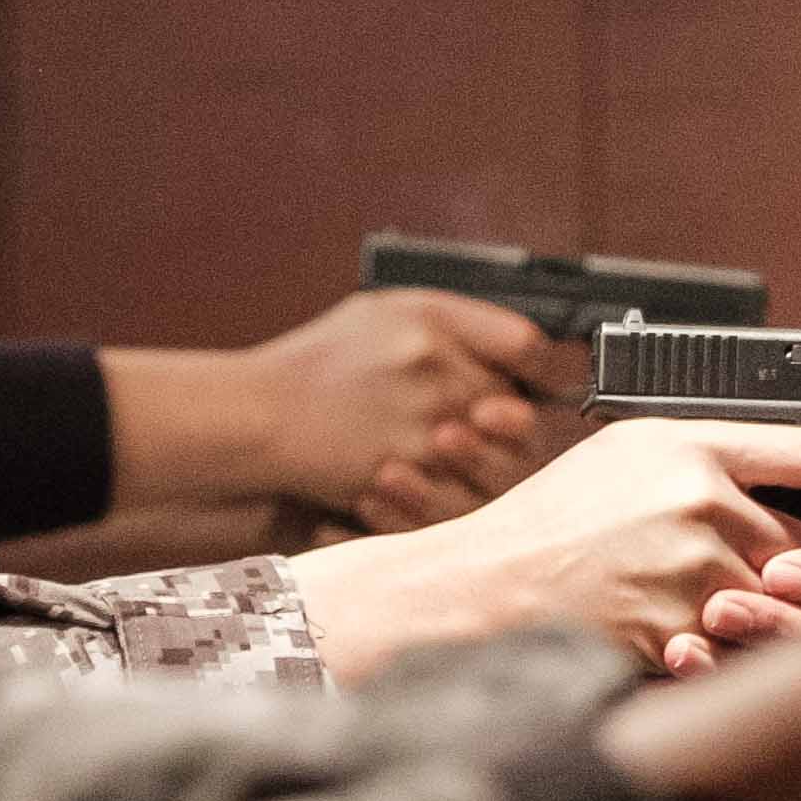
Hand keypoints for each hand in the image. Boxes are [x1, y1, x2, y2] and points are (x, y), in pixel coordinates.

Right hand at [242, 288, 570, 527]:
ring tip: (444, 453)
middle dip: (501, 422)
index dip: (542, 368)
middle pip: (512, 405)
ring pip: (492, 452)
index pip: (526, 345)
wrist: (258, 415)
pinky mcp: (407, 468)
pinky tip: (424, 476)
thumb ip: (452, 322)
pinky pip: (458, 487)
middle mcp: (433, 363)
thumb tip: (519, 344)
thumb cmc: (316, 366)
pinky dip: (449, 487)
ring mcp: (421, 420)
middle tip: (481, 426)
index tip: (539, 380)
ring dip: (480, 459)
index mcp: (431, 317)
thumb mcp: (382, 312)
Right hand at [288, 416, 800, 686]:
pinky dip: (726, 664)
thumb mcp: (624, 459)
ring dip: (776, 630)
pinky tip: (690, 650)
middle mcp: (699, 502)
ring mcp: (688, 572)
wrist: (474, 589)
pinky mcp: (672, 633)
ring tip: (733, 623)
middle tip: (794, 593)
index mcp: (692, 447)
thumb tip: (794, 489)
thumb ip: (710, 463)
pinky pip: (740, 659)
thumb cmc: (542, 529)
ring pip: (790, 615)